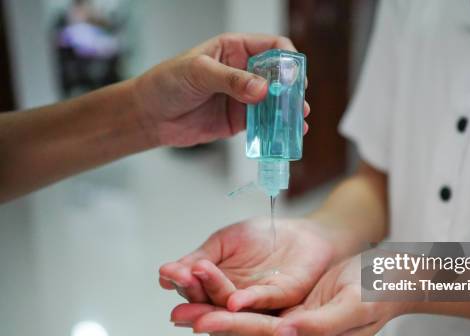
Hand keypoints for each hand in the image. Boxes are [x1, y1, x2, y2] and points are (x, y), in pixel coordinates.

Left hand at [131, 33, 308, 146]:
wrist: (149, 116)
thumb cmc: (166, 83)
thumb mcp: (198, 73)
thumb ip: (231, 79)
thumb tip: (261, 89)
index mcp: (235, 49)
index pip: (273, 46)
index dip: (288, 60)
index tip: (292, 77)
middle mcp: (244, 71)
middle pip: (280, 76)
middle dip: (292, 89)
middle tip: (298, 102)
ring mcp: (243, 97)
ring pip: (275, 102)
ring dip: (288, 111)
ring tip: (298, 121)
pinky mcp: (240, 120)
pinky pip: (264, 123)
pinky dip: (276, 128)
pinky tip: (285, 133)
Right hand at [159, 218, 338, 310]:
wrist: (301, 231)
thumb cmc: (262, 238)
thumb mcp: (223, 243)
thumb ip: (198, 259)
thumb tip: (164, 274)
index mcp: (218, 289)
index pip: (195, 290)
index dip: (182, 281)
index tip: (168, 272)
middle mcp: (234, 301)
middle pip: (209, 303)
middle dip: (192, 293)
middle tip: (179, 280)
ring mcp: (258, 303)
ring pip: (231, 306)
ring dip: (213, 297)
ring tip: (195, 283)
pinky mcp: (283, 297)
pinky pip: (264, 303)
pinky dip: (247, 301)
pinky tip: (233, 301)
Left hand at [169, 257, 407, 335]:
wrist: (391, 279)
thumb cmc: (377, 287)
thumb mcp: (355, 302)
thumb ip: (319, 324)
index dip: (234, 327)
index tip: (202, 320)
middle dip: (214, 324)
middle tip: (179, 314)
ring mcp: (298, 335)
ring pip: (249, 328)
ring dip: (217, 318)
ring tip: (184, 309)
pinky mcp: (294, 320)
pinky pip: (257, 318)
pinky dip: (233, 311)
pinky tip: (212, 306)